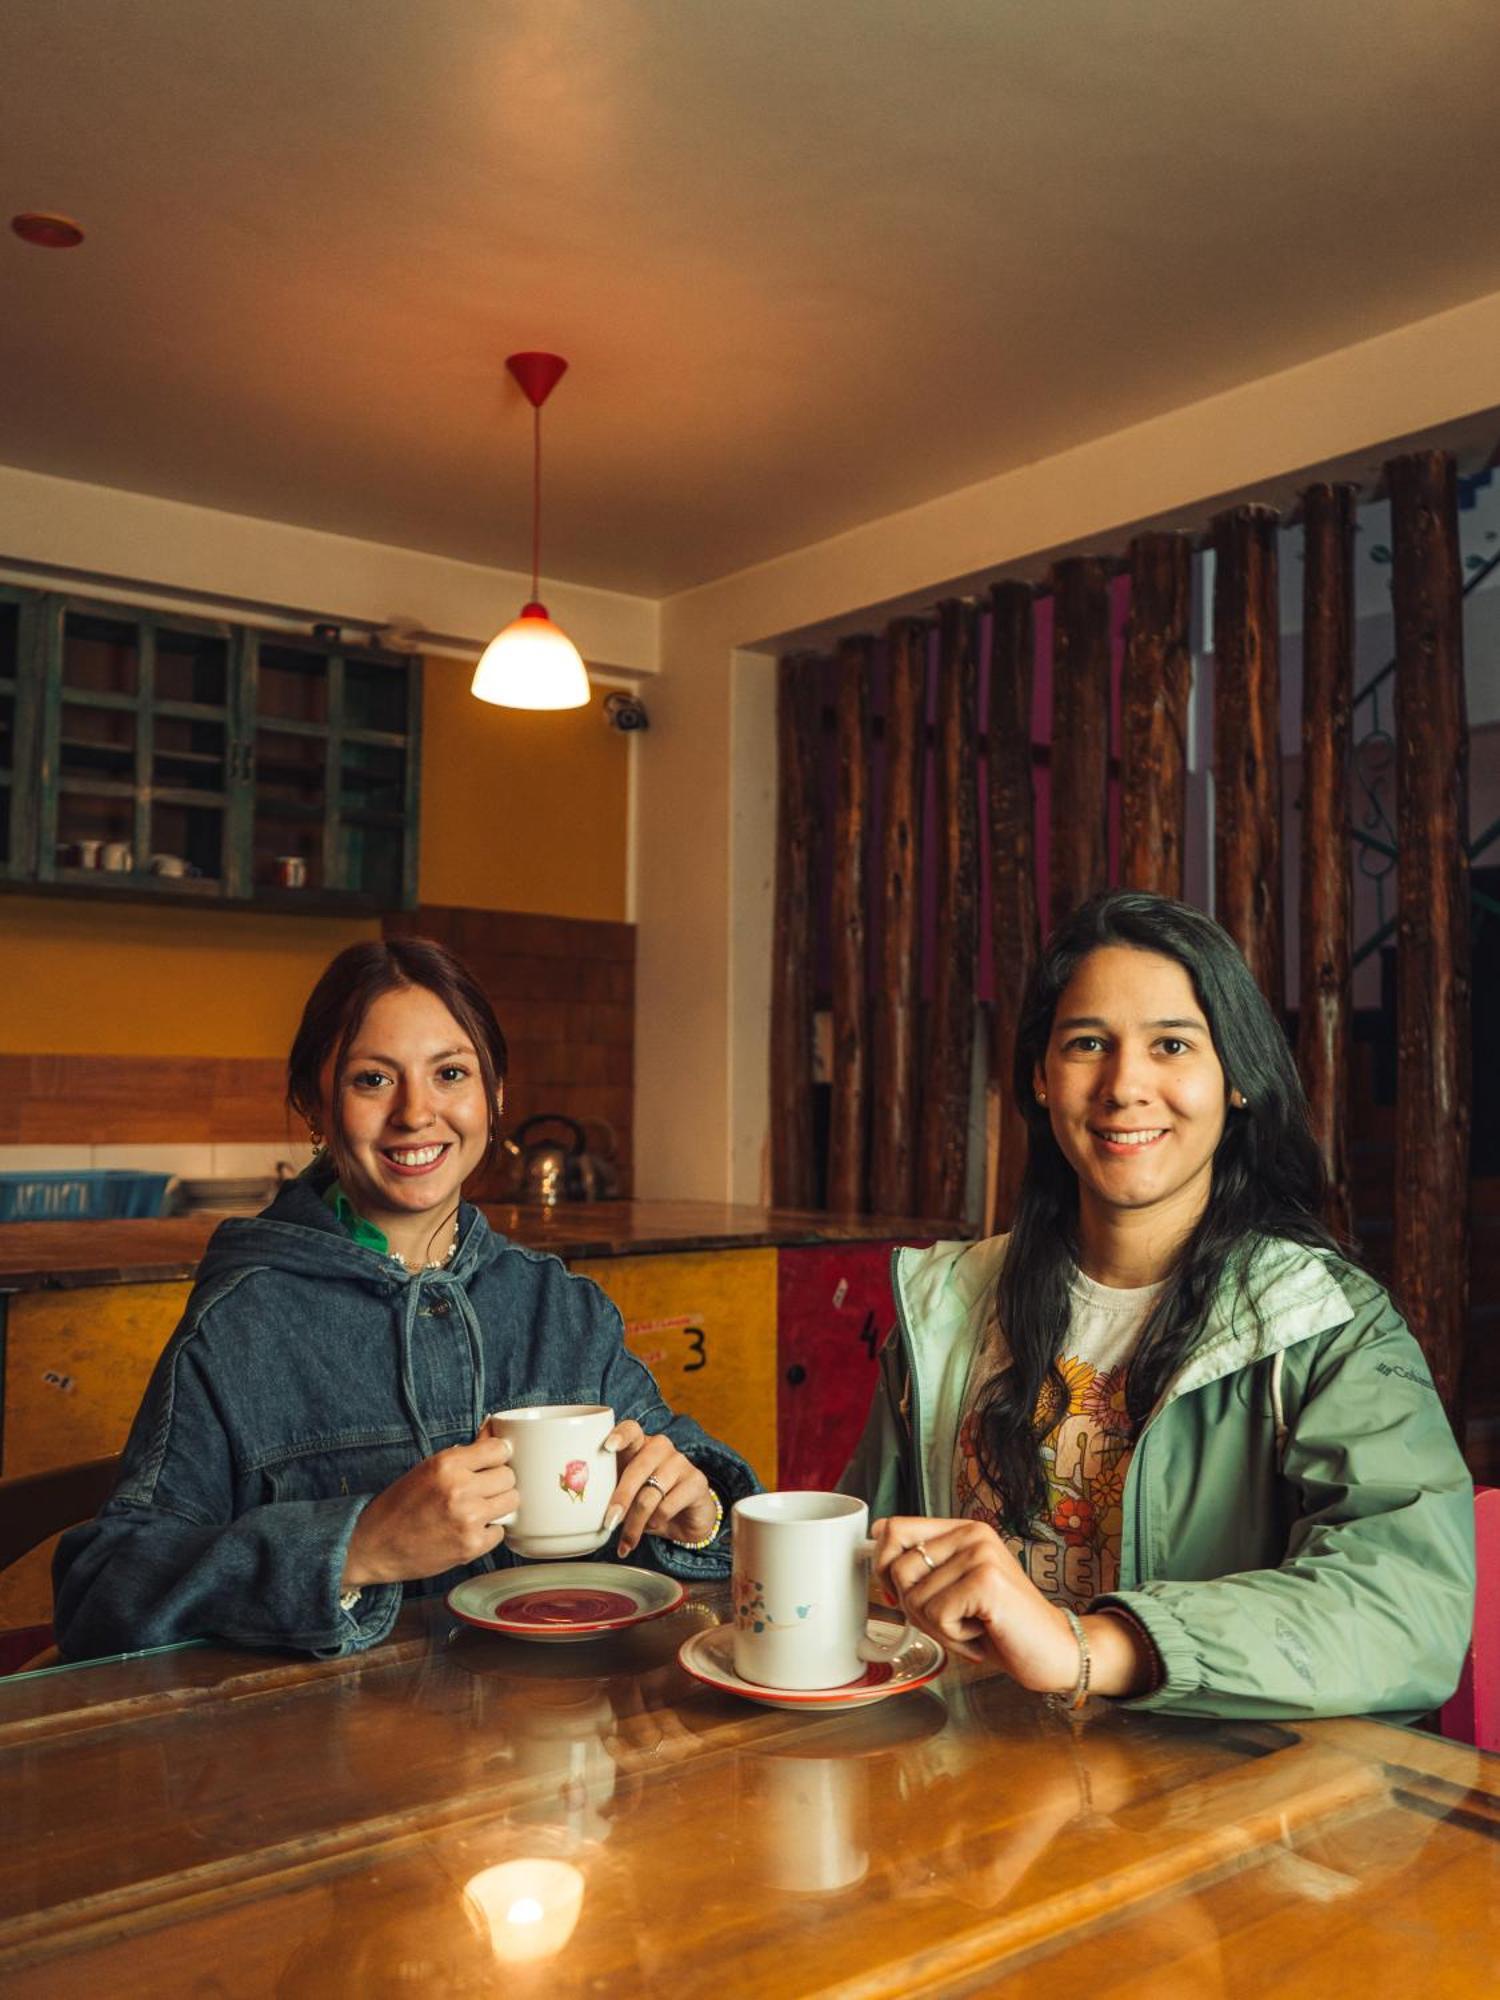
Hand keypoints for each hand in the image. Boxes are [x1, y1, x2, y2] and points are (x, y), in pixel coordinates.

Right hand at [342, 1421, 517, 1588]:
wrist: (374, 1546)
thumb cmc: (398, 1506)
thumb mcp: (427, 1469)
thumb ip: (463, 1454)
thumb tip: (492, 1431)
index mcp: (446, 1464)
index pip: (499, 1449)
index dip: (497, 1457)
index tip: (492, 1464)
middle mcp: (459, 1488)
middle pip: (508, 1476)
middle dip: (498, 1482)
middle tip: (481, 1491)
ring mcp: (467, 1518)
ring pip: (511, 1502)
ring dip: (498, 1506)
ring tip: (477, 1510)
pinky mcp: (471, 1546)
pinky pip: (500, 1532)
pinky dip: (489, 1532)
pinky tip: (469, 1530)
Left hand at [603, 1420, 716, 1557]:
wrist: (686, 1517)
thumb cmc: (648, 1500)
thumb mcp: (627, 1492)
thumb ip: (610, 1490)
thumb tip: (584, 1509)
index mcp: (639, 1444)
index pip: (631, 1429)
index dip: (619, 1436)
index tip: (606, 1447)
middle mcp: (661, 1447)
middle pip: (637, 1468)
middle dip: (621, 1498)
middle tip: (609, 1522)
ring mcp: (680, 1462)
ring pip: (650, 1494)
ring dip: (635, 1523)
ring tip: (627, 1542)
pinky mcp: (697, 1481)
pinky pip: (668, 1506)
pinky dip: (656, 1522)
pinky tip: (654, 1527)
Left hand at [871, 1516, 1153, 1697]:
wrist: (1055, 1652)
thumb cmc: (1002, 1626)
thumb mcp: (956, 1588)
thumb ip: (924, 1562)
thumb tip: (876, 1534)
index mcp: (962, 1529)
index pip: (893, 1530)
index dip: (885, 1569)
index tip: (911, 1596)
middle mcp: (972, 1533)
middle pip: (897, 1568)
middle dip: (915, 1608)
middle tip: (952, 1621)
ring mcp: (980, 1554)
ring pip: (914, 1597)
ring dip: (937, 1628)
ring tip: (972, 1628)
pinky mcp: (986, 1581)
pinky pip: (936, 1616)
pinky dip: (954, 1639)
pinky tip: (983, 1635)